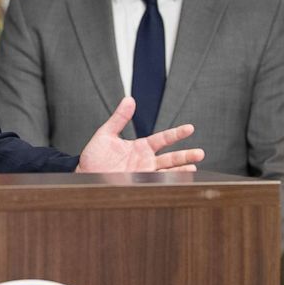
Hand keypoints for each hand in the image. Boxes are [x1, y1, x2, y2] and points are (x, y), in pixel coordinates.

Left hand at [77, 96, 204, 172]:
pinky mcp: (139, 184)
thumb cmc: (94, 155)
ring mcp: (144, 173)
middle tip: (200, 153)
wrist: (84, 173)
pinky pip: (156, 183)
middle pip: (171, 158)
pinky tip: (178, 180)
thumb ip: (119, 118)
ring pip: (167, 172)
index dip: (176, 134)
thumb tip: (129, 99)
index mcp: (140, 147)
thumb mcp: (106, 133)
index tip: (190, 128)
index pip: (163, 139)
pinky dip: (168, 182)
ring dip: (180, 170)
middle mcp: (146, 160)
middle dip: (186, 155)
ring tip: (194, 167)